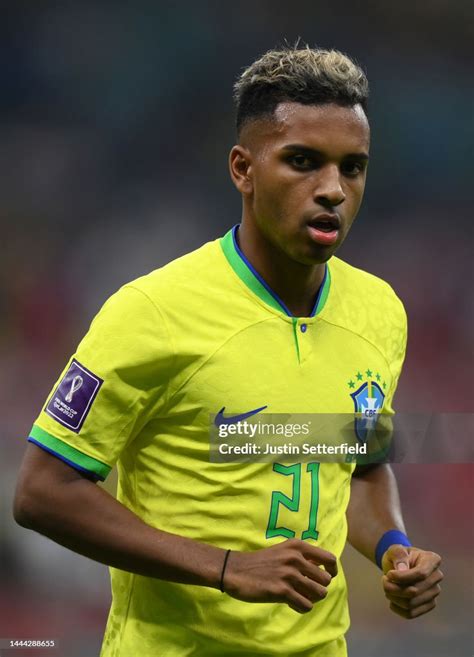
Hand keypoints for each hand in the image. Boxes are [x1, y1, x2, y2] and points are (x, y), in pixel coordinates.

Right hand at [223, 538, 337, 613]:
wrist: (236, 570)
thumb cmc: (261, 561)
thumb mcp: (283, 551)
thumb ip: (302, 557)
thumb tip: (322, 569)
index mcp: (297, 546)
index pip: (330, 559)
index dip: (331, 571)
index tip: (325, 578)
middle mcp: (295, 558)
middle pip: (326, 580)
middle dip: (319, 588)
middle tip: (306, 590)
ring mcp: (289, 575)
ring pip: (319, 594)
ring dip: (311, 598)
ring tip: (300, 596)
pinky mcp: (281, 591)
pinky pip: (306, 605)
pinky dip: (301, 607)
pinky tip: (291, 603)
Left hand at [382, 544, 442, 618]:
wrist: (399, 565)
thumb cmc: (398, 556)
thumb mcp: (395, 550)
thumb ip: (398, 555)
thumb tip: (402, 569)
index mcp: (432, 560)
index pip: (421, 574)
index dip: (402, 577)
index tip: (389, 574)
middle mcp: (437, 577)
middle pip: (414, 591)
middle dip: (393, 588)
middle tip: (384, 580)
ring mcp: (434, 592)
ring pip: (411, 604)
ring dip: (393, 597)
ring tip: (386, 587)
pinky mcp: (428, 605)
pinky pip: (411, 613)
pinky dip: (397, 608)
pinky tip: (391, 598)